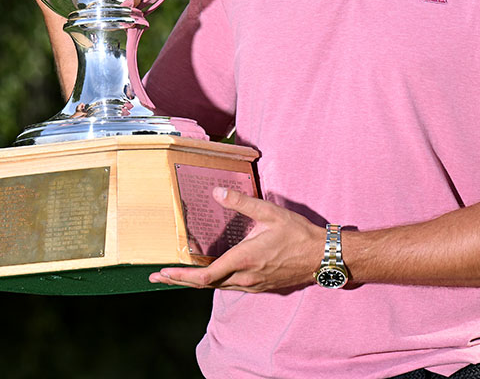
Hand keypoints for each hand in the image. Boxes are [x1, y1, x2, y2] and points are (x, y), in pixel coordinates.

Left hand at [148, 187, 324, 292]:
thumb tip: (216, 192)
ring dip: (195, 283)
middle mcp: (245, 277)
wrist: (322, 256)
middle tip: (158, 276)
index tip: (163, 272)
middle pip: (204, 285)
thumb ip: (240, 203)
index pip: (204, 276)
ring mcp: (252, 285)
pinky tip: (209, 275)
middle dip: (179, 281)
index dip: (181, 276)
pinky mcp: (260, 286)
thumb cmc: (297, 234)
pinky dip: (213, 282)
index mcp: (243, 260)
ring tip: (177, 276)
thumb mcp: (268, 212)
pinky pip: (230, 286)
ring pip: (217, 287)